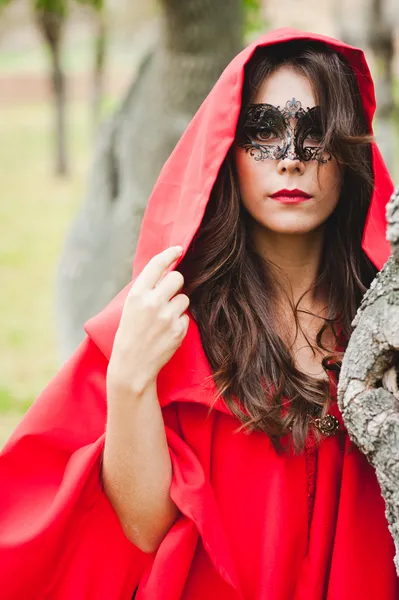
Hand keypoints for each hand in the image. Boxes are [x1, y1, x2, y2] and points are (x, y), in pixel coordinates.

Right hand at [107, 246, 189, 397]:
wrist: (132, 367)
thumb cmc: (128, 336)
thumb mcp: (129, 308)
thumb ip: (146, 291)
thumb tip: (164, 273)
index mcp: (137, 294)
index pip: (157, 265)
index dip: (170, 254)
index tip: (179, 249)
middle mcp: (153, 302)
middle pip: (177, 278)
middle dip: (176, 284)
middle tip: (168, 295)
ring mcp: (167, 316)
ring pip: (184, 299)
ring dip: (178, 306)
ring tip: (163, 320)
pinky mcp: (178, 330)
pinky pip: (186, 317)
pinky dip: (179, 323)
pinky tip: (166, 333)